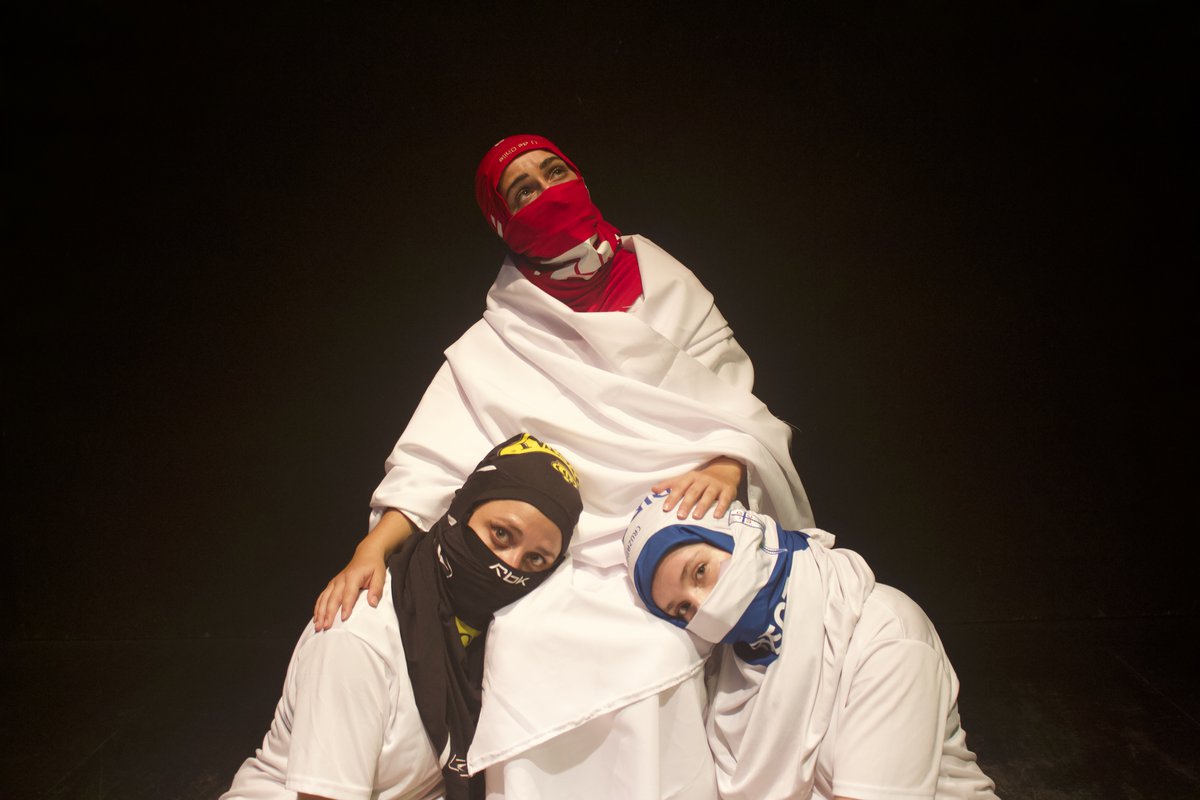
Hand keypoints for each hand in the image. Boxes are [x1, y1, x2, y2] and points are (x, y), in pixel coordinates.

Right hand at [312, 509, 414, 630]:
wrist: (366, 554)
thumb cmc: (374, 566)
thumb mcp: (380, 575)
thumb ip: (376, 589)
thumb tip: (373, 603)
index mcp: (353, 576)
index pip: (349, 593)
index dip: (346, 606)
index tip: (344, 618)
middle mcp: (341, 579)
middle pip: (333, 598)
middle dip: (328, 613)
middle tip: (326, 627)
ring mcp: (334, 582)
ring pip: (324, 598)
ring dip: (320, 613)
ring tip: (318, 626)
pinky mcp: (332, 585)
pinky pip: (322, 597)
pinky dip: (318, 607)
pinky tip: (316, 618)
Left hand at [651, 456, 744, 520]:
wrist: (724, 471)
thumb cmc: (700, 479)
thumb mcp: (685, 478)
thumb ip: (669, 484)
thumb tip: (653, 490)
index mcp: (691, 477)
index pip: (680, 487)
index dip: (672, 497)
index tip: (665, 508)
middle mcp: (703, 480)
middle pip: (693, 492)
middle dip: (686, 504)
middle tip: (679, 516)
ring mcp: (716, 485)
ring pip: (708, 495)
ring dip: (702, 506)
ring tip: (696, 517)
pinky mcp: (728, 490)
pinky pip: (724, 499)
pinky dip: (721, 507)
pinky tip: (716, 516)